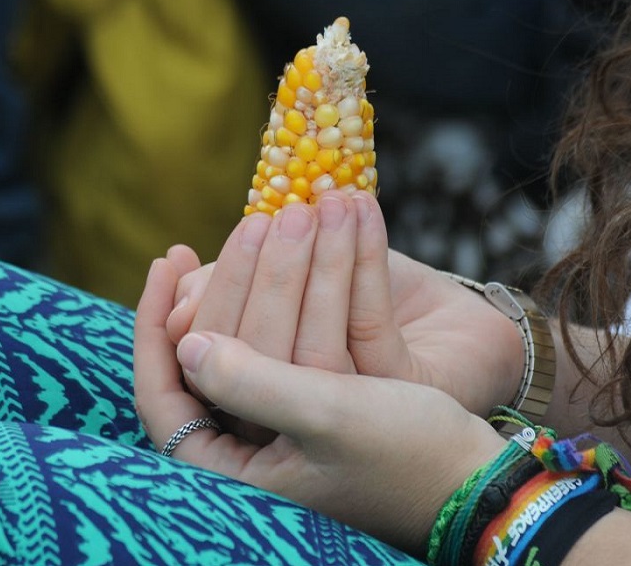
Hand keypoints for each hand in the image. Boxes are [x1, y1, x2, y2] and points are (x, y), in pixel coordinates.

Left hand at [133, 257, 506, 554]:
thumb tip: (187, 345)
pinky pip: (277, 333)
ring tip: (283, 213)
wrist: (483, 475)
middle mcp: (248, 449)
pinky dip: (284, 287)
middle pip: (210, 351)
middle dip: (233, 278)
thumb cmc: (414, 455)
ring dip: (262, 272)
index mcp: (238, 473)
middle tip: (257, 221)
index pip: (163, 396)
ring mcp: (278, 423)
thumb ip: (254, 385)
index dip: (154, 324)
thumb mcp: (331, 418)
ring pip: (245, 336)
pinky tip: (291, 239)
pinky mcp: (309, 400)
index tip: (169, 257)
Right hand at [167, 192, 525, 415]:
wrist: (456, 329)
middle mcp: (294, 427)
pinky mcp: (398, 399)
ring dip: (319, 265)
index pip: (200, 369)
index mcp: (254, 402)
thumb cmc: (360, 298)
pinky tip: (363, 212)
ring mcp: (345, 420)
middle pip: (254, 364)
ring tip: (326, 202)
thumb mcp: (289, 282)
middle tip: (273, 216)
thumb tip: (180, 298)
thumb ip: (235, 287)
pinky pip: (369, 331)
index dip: (183, 313)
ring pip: (313, 351)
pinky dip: (365, 263)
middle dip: (257, 279)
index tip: (173, 254)